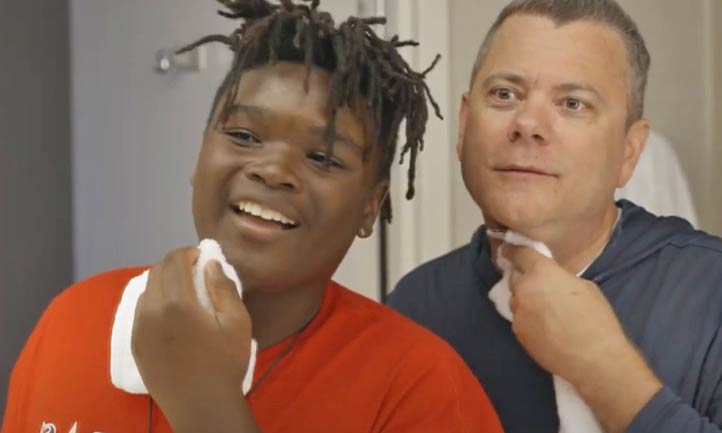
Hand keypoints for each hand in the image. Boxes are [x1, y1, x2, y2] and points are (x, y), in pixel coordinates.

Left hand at [132, 247, 253, 429]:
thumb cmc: (225, 363)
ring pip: (146, 290)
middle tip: (194, 270)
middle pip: (156, 271)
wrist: (202, 407)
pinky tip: (169, 312)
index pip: (174, 261)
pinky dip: (153, 301)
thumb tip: (210, 264)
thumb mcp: (237, 323)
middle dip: (175, 264)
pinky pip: (140, 311)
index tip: (201, 256)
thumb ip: (223, 288)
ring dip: (163, 282)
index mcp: (178, 302)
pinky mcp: (135, 344)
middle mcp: (152, 311)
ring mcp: (139, 329)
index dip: (187, 252)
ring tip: (183, 291)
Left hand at [504, 244, 661, 432]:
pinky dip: (527, 317)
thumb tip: (550, 278)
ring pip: (515, 298)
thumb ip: (560, 277)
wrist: (594, 358)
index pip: (519, 254)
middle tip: (536, 282)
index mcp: (542, 273)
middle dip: (522, 276)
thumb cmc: (596, 319)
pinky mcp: (517, 332)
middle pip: (514, 276)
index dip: (516, 250)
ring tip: (544, 308)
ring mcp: (518, 312)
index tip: (511, 249)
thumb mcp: (583, 286)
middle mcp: (524, 289)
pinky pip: (519, 317)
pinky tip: (543, 325)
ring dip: (524, 298)